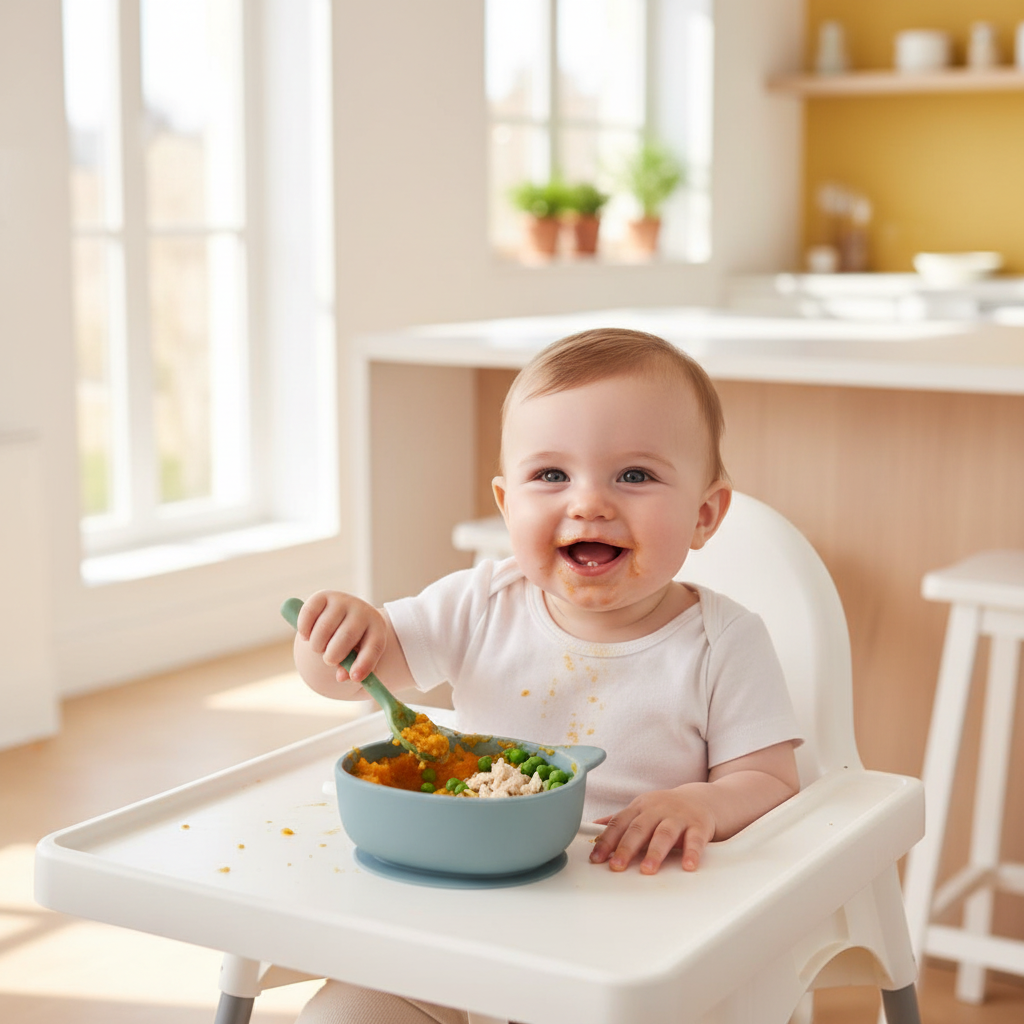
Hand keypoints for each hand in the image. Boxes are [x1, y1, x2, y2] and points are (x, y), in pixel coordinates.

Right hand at [296, 590, 386, 684]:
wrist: (344, 616)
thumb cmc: (353, 642)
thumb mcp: (358, 655)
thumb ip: (352, 668)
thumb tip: (342, 676)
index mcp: (377, 627)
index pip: (374, 646)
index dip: (364, 664)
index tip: (353, 678)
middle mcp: (362, 610)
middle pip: (347, 636)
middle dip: (333, 655)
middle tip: (329, 660)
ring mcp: (343, 600)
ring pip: (324, 628)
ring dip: (317, 645)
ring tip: (319, 648)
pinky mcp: (323, 595)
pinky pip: (309, 614)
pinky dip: (304, 629)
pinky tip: (307, 636)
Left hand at [589, 784, 717, 874]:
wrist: (703, 799)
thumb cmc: (667, 809)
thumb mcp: (642, 810)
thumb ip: (621, 821)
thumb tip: (593, 828)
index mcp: (640, 807)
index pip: (619, 823)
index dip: (606, 840)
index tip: (596, 859)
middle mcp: (658, 810)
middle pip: (639, 828)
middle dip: (626, 847)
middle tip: (616, 866)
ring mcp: (679, 817)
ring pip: (665, 833)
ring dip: (655, 851)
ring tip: (647, 870)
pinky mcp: (699, 826)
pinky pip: (695, 840)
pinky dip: (692, 852)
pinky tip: (687, 866)